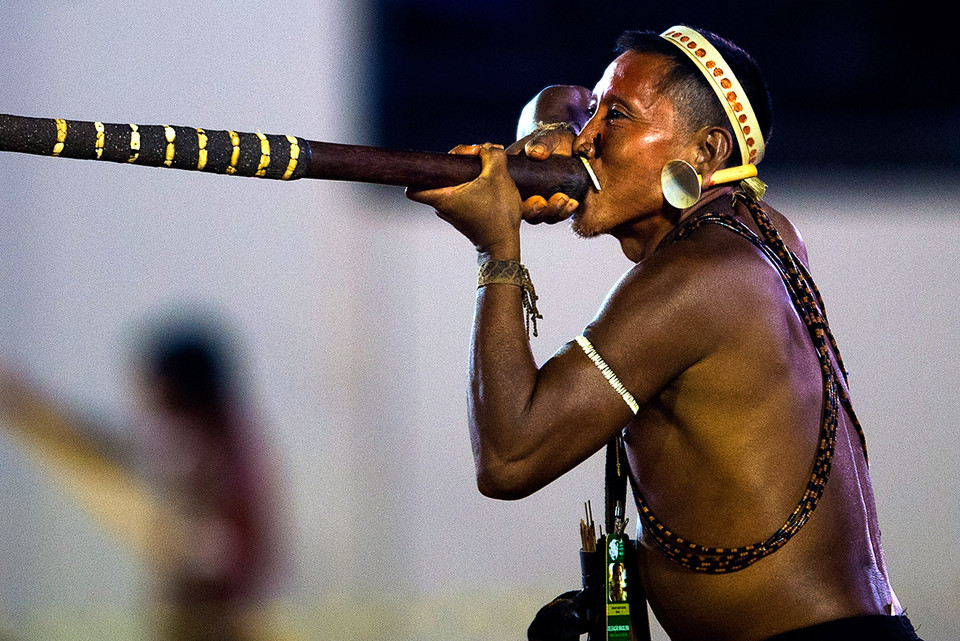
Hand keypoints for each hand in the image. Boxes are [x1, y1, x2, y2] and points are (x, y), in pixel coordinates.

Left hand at [405, 143, 521, 257]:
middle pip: (439, 177)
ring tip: (487, 168)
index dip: (424, 168)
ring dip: (468, 173)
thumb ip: (493, 155)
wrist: (505, 244)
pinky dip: (473, 185)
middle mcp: (442, 206)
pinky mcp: (463, 215)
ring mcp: (452, 212)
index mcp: (442, 197)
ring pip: (452, 184)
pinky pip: (462, 193)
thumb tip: (488, 149)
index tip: (447, 161)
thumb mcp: (499, 176)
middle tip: (477, 157)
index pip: (413, 185)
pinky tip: (489, 182)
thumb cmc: (497, 214)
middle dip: (456, 163)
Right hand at [506, 127, 579, 224]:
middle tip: (544, 203)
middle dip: (534, 211)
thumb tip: (534, 152)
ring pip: (539, 215)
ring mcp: (536, 201)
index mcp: (511, 177)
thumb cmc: (553, 141)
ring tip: (564, 201)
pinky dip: (563, 212)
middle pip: (522, 210)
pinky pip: (555, 214)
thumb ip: (541, 142)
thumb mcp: (547, 137)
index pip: (505, 193)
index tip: (528, 196)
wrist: (569, 147)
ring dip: (551, 212)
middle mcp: (521, 193)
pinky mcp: (552, 205)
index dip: (513, 201)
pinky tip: (573, 204)